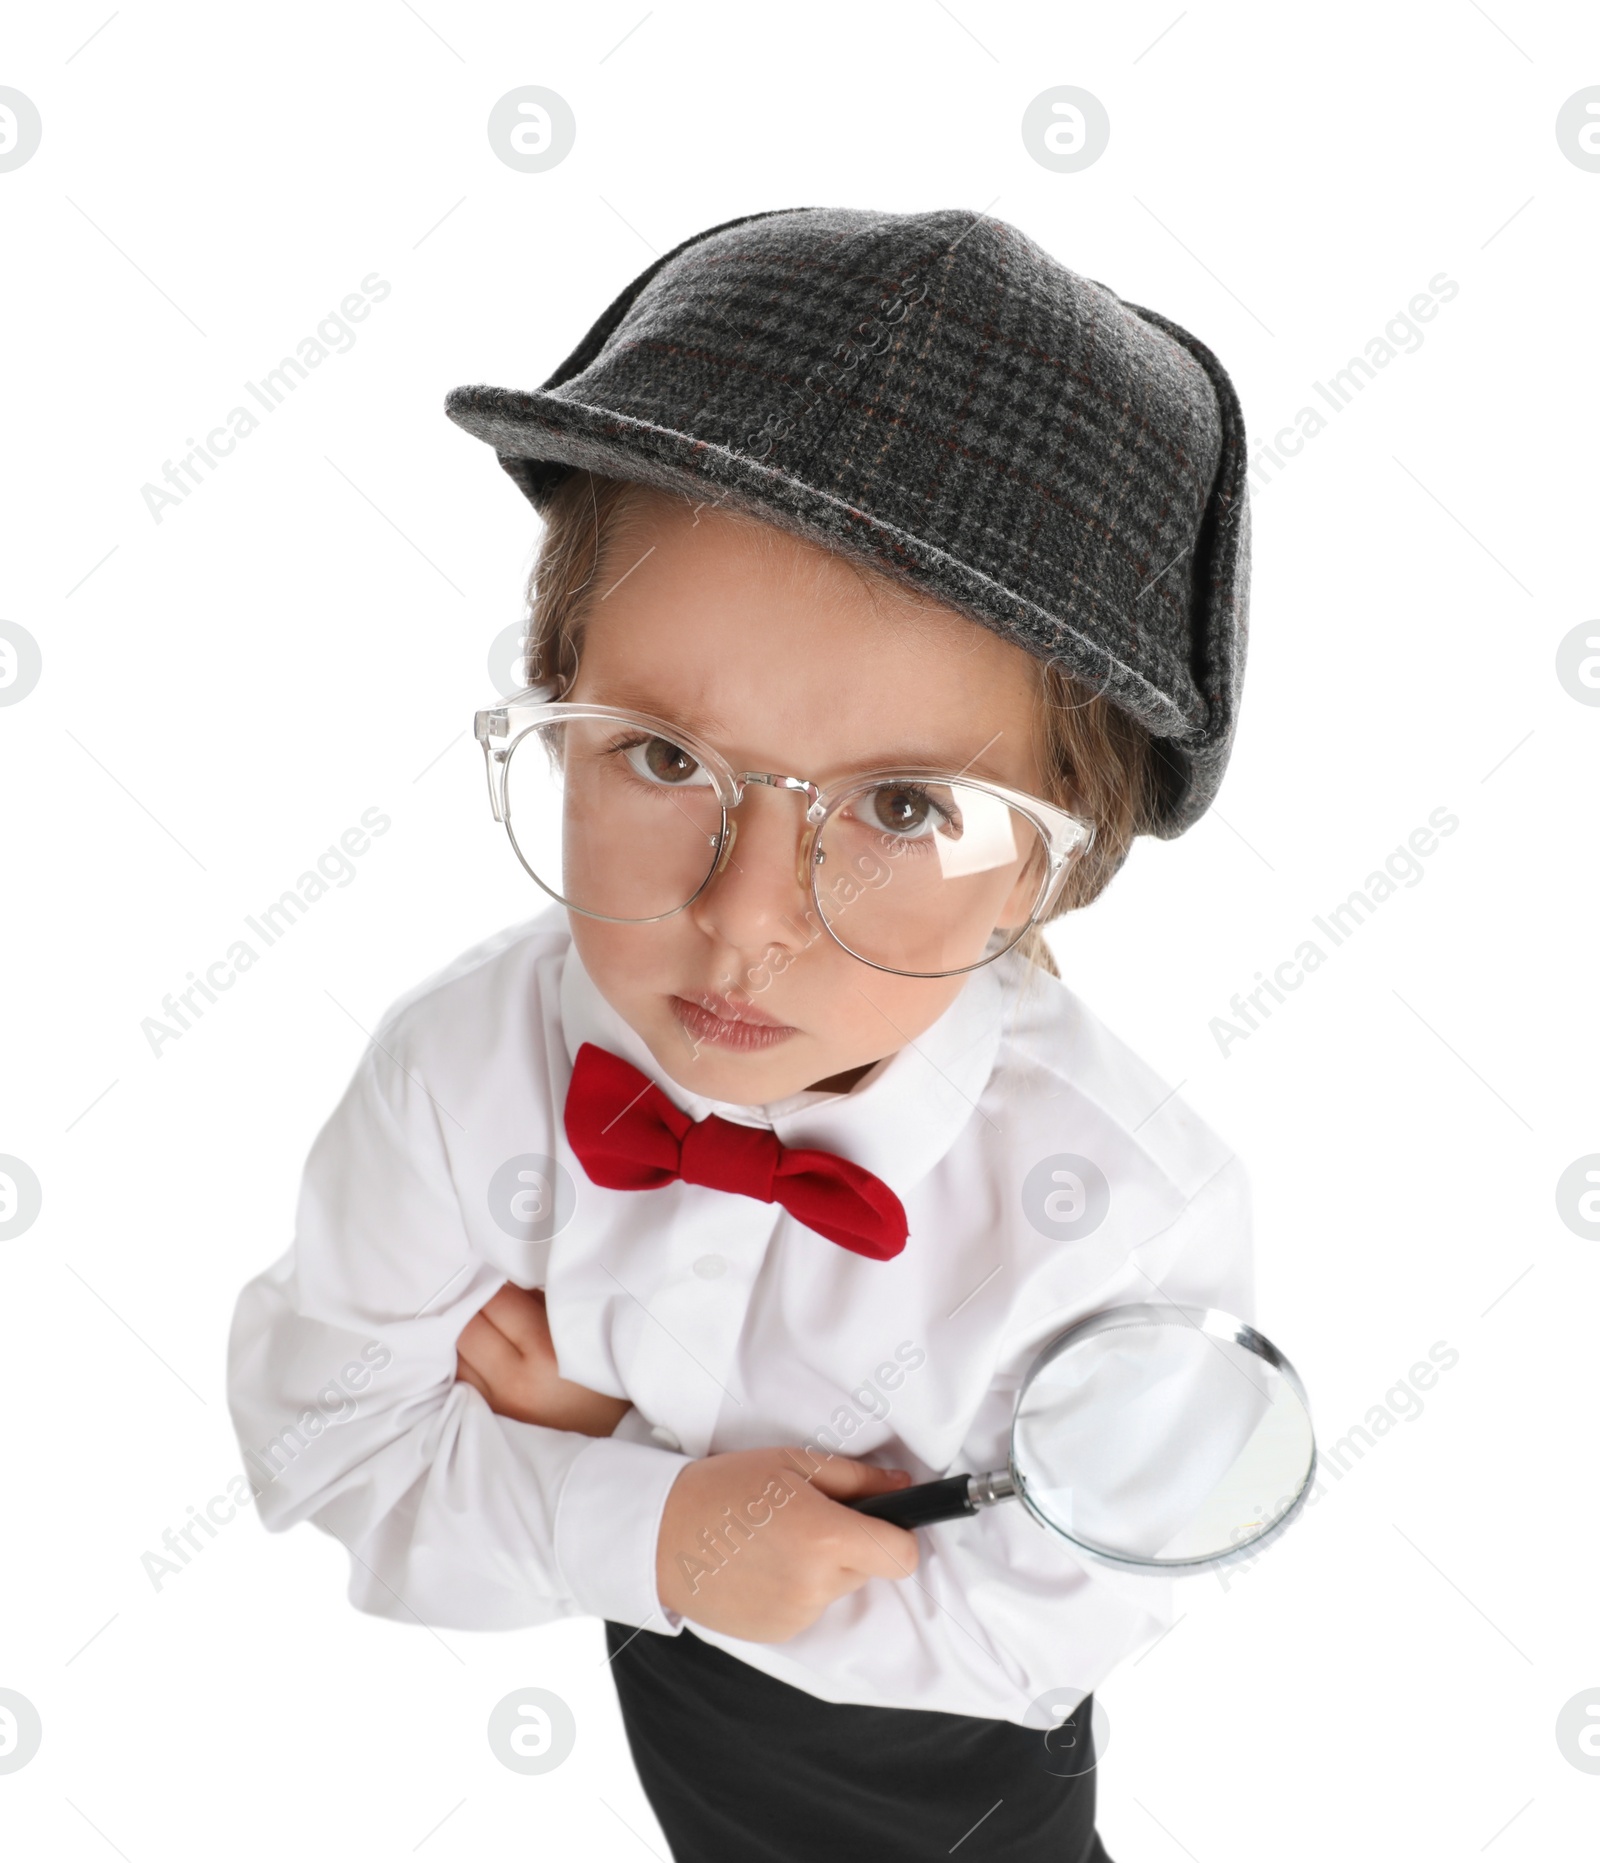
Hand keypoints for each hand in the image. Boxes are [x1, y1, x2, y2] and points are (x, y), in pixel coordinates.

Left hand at [455, 1281, 632, 1437]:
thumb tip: (496, 1277)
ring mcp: (498, 1406)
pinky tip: (478, 1350)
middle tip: (484, 1294)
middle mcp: (514, 1382)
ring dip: (462, 1334)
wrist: (620, 1428)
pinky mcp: (491, 1418)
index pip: (494, 1300)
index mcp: (544, 1350)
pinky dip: (465, 1360)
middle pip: (465, 1327)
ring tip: (481, 1322)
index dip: (492, 1279)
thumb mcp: (576, 1322)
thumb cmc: (604, 1364)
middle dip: (472, 1304)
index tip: (496, 1270)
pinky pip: (460, 1379)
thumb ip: (534, 1298)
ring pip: (454, 1355)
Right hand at [655, 1447, 919, 1642]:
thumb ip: (857, 1478)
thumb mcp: (794, 1463)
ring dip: (821, 1569)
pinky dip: (795, 1590)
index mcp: (826, 1537)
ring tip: (774, 1541)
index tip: (882, 1524)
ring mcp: (796, 1615)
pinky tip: (760, 1567)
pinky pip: (807, 1609)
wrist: (661, 1533)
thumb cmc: (727, 1487)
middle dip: (850, 1546)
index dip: (898, 1537)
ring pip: (836, 1589)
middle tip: (805, 1518)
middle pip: (867, 1570)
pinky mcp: (778, 1634)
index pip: (903, 1557)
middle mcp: (817, 1584)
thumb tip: (904, 1486)